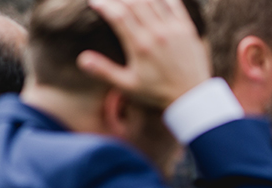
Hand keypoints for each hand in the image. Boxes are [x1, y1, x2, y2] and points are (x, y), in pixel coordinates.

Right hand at [77, 0, 209, 108]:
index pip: (119, 17)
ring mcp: (174, 28)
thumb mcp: (126, 85)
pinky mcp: (187, 28)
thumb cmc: (154, 92)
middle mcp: (157, 33)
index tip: (94, 1)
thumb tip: (82, 59)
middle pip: (135, 3)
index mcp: (140, 46)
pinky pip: (174, 4)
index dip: (105, 6)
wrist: (189, 95)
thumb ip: (103, 71)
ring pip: (153, 0)